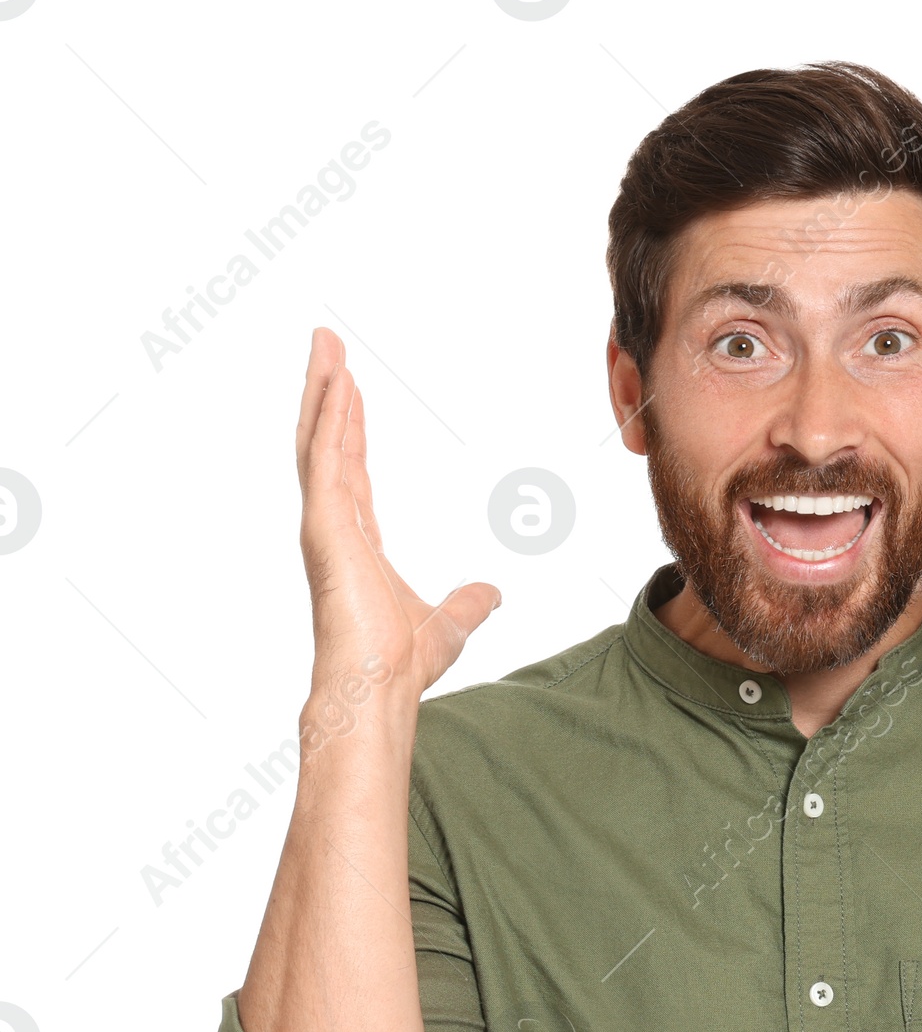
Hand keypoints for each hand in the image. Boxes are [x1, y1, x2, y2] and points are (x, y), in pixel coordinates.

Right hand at [295, 327, 500, 704]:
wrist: (377, 686)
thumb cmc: (401, 664)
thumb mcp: (450, 622)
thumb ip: (468, 604)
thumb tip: (493, 595)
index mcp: (357, 541)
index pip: (351, 468)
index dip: (348, 427)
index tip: (349, 389)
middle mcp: (334, 526)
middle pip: (326, 442)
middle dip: (327, 392)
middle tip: (326, 345)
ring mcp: (324, 524)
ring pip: (318, 440)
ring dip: (321, 390)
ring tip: (324, 344)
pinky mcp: (324, 527)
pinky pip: (324, 459)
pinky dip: (326, 418)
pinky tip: (333, 383)